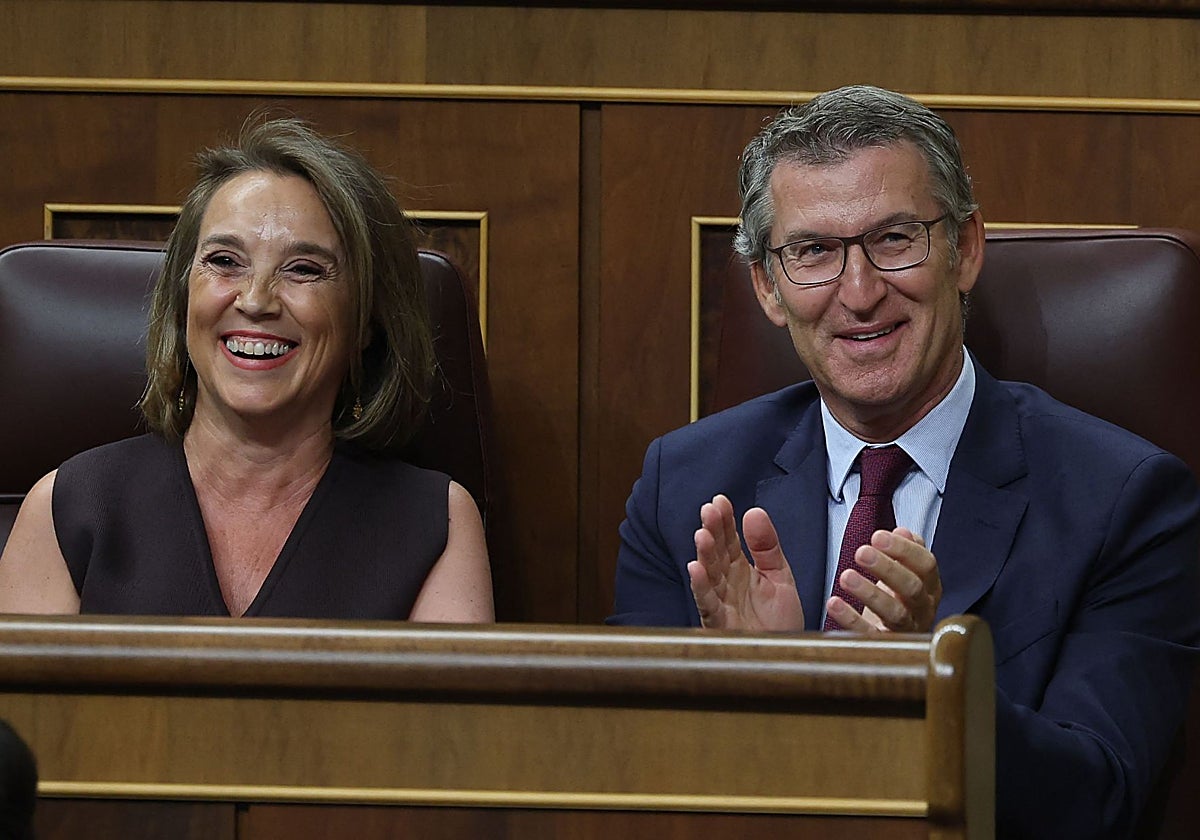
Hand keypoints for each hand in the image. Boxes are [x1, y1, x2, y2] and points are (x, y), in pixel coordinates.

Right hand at [687, 494, 804, 630]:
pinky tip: (695, 569)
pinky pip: (707, 604)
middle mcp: (727, 584)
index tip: (720, 501)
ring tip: (702, 535)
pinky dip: (700, 587)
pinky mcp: (719, 624)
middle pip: (716, 553)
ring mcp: (721, 603)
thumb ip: (767, 546)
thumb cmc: (781, 623)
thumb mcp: (780, 577)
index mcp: (740, 570)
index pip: (729, 541)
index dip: (725, 521)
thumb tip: (754, 512)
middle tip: (709, 510)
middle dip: (712, 532)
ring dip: (704, 555)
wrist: (788, 658)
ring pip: (709, 575)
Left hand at [824, 527, 941, 632]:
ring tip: (846, 577)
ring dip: (869, 593)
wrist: (896, 642)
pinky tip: (834, 603)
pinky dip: (851, 619)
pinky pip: (870, 636)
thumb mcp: (906, 572)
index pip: (926, 565)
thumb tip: (902, 532)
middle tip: (861, 553)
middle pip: (912, 588)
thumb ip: (907, 550)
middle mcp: (923, 609)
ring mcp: (907, 630)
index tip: (878, 537)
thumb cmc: (899, 599)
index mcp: (930, 586)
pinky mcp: (885, 647)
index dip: (904, 549)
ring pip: (894, 613)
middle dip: (887, 568)